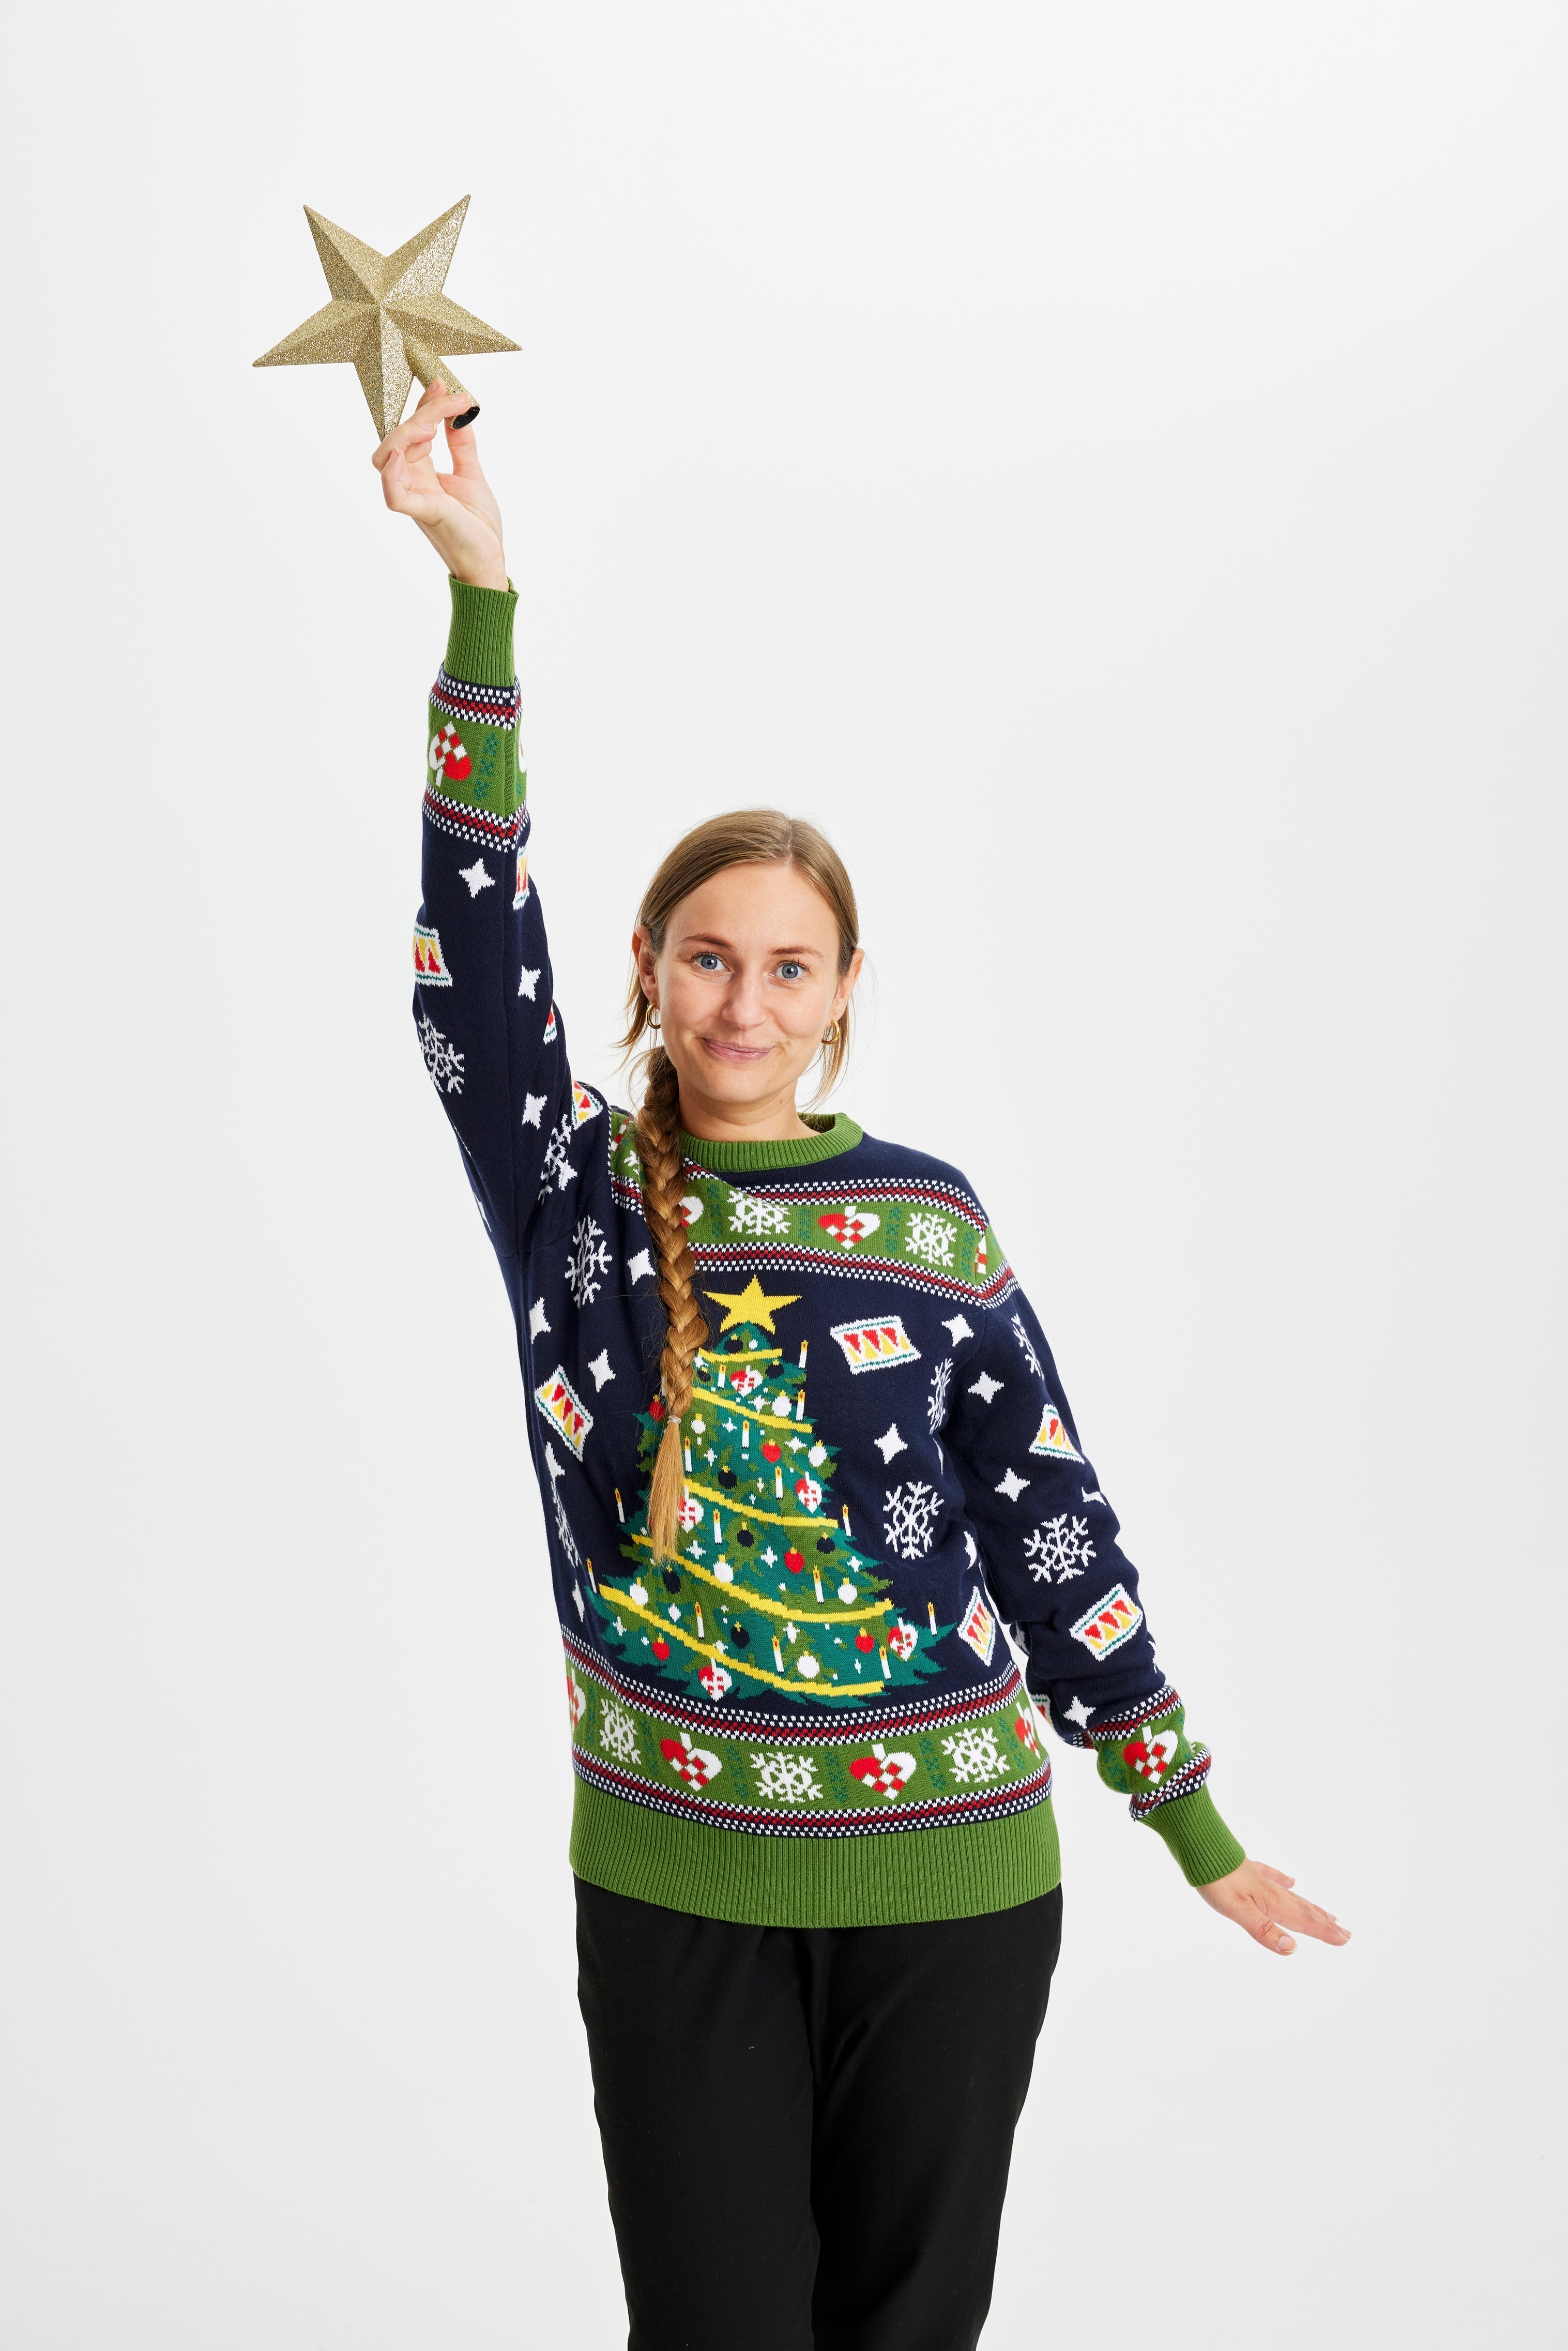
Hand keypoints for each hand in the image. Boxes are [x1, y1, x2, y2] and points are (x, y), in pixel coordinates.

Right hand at [372, 380, 507, 589]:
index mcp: (421, 472)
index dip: (425, 404)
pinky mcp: (423, 514)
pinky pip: (394, 494)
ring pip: (388, 458)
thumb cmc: (477, 525)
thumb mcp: (472, 473)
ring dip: (406, 435)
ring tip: (431, 426)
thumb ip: (461, 443)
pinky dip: (393, 474)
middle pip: (398, 438)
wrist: (489, 561)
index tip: (443, 385)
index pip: (412, 429)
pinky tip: (401, 455)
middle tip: (450, 400)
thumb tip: (460, 411)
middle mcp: (412, 482)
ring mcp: (414, 497)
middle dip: (421, 414)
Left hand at [1197, 1857, 1350, 1955]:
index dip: (1324, 1932)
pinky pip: (1272, 1876)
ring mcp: (1259, 1878)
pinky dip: (1283, 1880)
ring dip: (1310, 1907)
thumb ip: (1264, 1930)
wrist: (1198, 1845)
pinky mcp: (1246, 1869)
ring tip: (1327, 1914)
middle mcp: (1270, 1891)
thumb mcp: (1238, 1910)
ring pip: (1291, 1896)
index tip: (1345, 1939)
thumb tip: (1293, 1949)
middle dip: (1324, 1923)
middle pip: (1303, 1909)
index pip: (1303, 1921)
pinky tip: (1290, 1881)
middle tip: (1345, 1932)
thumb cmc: (1216, 1880)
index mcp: (1270, 1903)